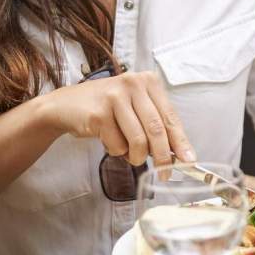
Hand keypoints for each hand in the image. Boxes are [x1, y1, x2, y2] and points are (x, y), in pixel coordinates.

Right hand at [38, 71, 194, 166]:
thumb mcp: (135, 108)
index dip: (180, 141)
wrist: (65, 105)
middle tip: (166, 173)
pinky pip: (117, 145)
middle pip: (157, 129)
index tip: (189, 160)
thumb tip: (179, 153)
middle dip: (163, 156)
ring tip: (131, 156)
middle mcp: (134, 84)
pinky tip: (109, 141)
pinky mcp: (98, 113)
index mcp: (149, 81)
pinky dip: (117, 151)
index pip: (170, 116)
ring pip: (138, 139)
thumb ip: (155, 125)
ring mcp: (115, 97)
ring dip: (136, 157)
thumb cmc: (107, 109)